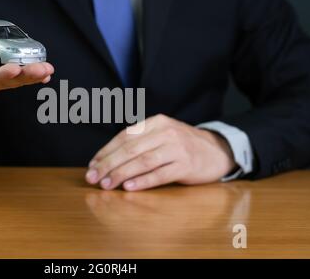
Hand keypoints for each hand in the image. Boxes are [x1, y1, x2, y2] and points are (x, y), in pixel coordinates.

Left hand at [86, 114, 236, 190]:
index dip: (105, 151)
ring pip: (143, 161)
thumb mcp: (161, 135)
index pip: (124, 137)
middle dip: (108, 164)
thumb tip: (107, 160)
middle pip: (130, 149)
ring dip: (121, 174)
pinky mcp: (186, 165)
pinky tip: (129, 187)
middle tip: (93, 178)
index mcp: (155, 122)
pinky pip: (160, 174)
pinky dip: (143, 181)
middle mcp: (165, 132)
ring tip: (107, 184)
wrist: (217, 150)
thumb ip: (140, 142)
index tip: (92, 165)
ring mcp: (177, 148)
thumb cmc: (181, 145)